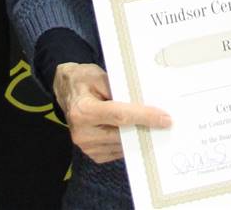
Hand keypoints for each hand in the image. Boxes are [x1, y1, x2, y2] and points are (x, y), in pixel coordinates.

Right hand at [51, 62, 170, 163]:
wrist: (65, 90)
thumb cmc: (84, 80)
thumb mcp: (100, 76)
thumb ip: (120, 90)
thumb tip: (145, 103)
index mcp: (83, 111)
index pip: (120, 116)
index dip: (144, 117)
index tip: (165, 118)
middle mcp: (82, 132)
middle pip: (123, 134)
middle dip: (146, 128)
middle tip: (165, 122)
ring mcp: (86, 147)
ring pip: (123, 145)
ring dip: (139, 136)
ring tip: (151, 125)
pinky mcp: (93, 154)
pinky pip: (118, 151)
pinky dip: (130, 142)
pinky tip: (135, 131)